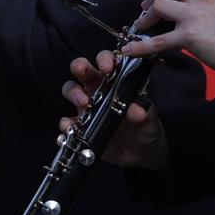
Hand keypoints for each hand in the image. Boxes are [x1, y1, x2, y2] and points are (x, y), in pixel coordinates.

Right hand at [61, 51, 168, 170]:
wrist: (140, 155)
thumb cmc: (145, 129)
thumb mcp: (148, 121)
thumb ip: (142, 114)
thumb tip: (136, 109)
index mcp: (116, 82)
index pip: (107, 62)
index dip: (105, 59)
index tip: (107, 67)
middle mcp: (98, 90)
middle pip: (82, 70)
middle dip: (80, 66)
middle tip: (82, 71)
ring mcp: (86, 107)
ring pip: (70, 90)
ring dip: (73, 93)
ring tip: (83, 104)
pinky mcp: (79, 126)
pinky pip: (66, 121)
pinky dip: (66, 124)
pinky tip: (71, 128)